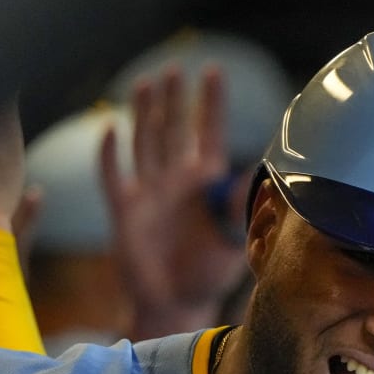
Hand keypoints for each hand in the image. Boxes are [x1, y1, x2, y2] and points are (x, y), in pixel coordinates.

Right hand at [100, 66, 250, 338]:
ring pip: (145, 143)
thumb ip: (242, 204)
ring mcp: (149, 194)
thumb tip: (264, 173)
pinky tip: (110, 129)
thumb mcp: (233, 236)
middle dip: (174, 99)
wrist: (176, 304)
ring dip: (145, 113)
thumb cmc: (210, 273)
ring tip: (147, 82)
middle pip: (174, 129)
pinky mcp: (124, 212)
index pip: (210, 133)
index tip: (214, 71)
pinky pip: (113, 178)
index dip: (211, 103)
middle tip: (174, 68)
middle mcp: (177, 181)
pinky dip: (110, 155)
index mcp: (207, 183)